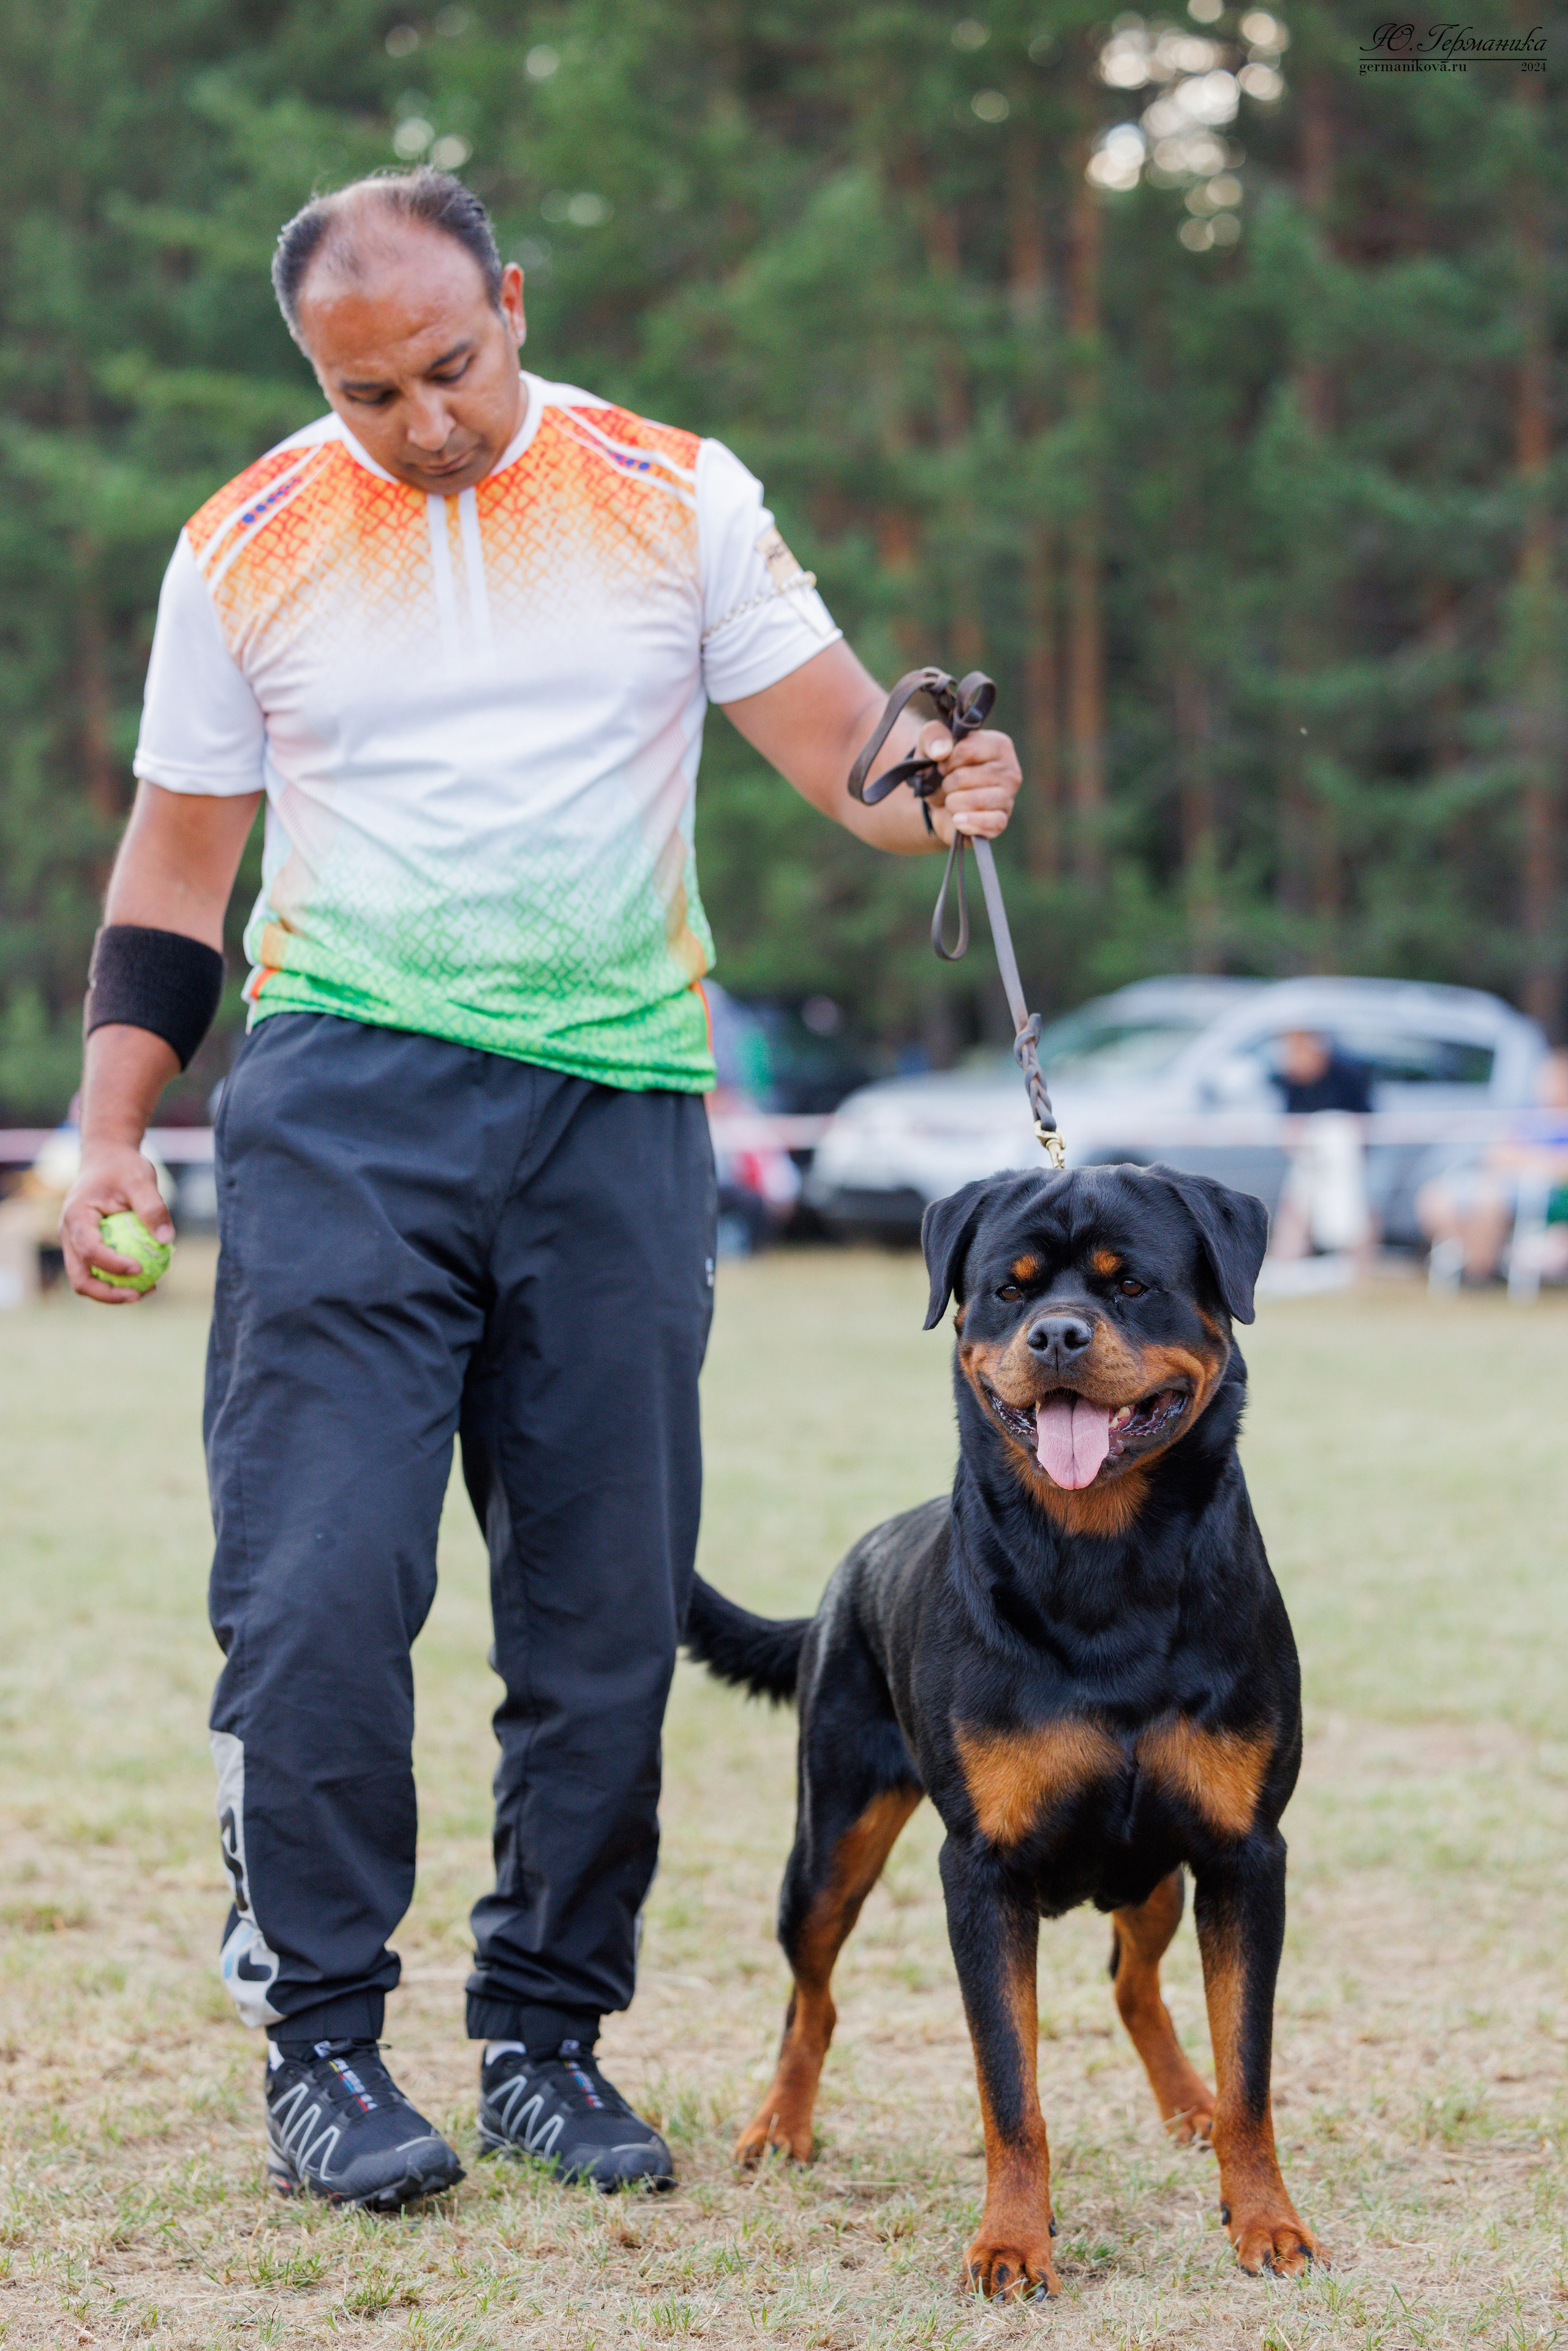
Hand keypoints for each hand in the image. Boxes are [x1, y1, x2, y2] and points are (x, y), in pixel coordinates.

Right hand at [60, 1142, 173, 1302]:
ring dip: (113, 1291)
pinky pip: (98, 1272)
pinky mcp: (85, 1247)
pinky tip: (147, 1278)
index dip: (112, 1264)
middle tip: (140, 1295)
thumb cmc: (123, 1168)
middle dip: (107, 1293)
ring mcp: (74, 1243)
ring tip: (149, 1289)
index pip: (89, 1249)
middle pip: (79, 1277)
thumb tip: (166, 1241)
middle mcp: (68, 1234)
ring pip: (86, 1280)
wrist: (107, 1159)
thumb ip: (153, 1208)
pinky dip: (117, 1280)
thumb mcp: (141, 1181)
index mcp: (76, 1217)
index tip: (140, 1269)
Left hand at [918, 723, 1021, 845]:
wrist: (940, 800)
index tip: (944, 765)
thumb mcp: (931, 744)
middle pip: (964, 777)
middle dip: (947, 784)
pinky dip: (968, 823)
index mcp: (999, 745)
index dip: (946, 761)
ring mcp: (1008, 797)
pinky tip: (958, 820)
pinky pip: (989, 824)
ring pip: (974, 801)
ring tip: (952, 799)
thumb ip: (933, 736)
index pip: (967, 750)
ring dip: (952, 803)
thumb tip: (941, 751)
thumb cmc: (942, 768)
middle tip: (948, 785)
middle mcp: (1009, 770)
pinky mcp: (1001, 820)